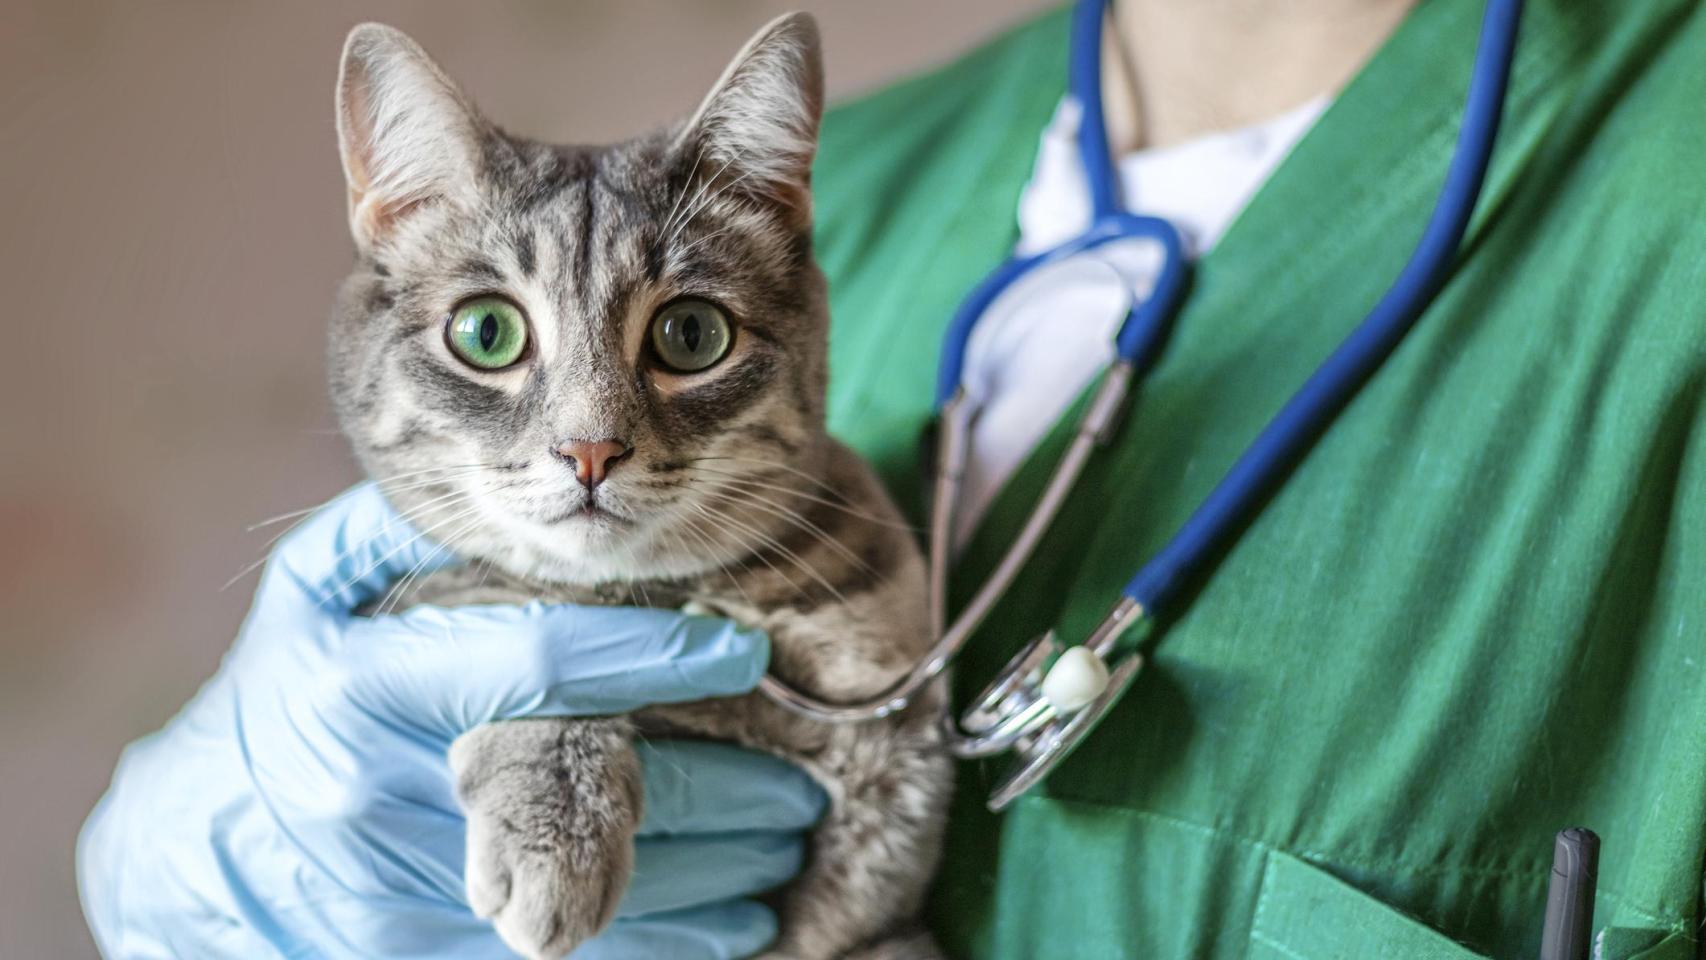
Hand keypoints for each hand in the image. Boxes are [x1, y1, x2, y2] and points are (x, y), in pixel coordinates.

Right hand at [77, 483, 825, 958]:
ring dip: (712, 877)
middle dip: (721, 790)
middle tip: (800, 779)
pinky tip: (734, 924)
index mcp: (367, 686)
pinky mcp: (412, 958)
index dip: (651, 654)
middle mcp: (387, 794)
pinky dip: (662, 944)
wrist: (190, 849)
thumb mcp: (310, 598)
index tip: (740, 650)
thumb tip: (498, 486)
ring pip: (600, 894)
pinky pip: (564, 958)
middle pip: (596, 796)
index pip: (539, 664)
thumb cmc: (278, 696)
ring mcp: (401, 893)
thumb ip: (394, 533)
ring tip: (785, 850)